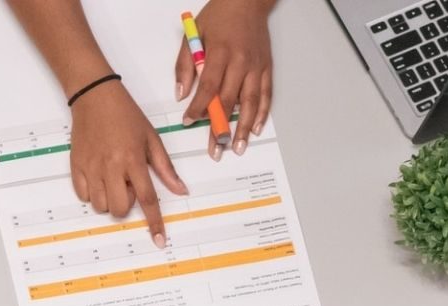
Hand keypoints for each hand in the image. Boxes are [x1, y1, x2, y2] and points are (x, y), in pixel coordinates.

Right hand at [70, 79, 187, 245]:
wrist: (94, 96)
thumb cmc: (125, 115)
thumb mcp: (151, 138)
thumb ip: (165, 168)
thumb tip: (180, 189)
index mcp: (133, 159)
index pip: (147, 199)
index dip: (154, 222)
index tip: (159, 239)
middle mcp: (112, 166)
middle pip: (120, 209)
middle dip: (126, 203)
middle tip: (126, 183)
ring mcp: (92, 168)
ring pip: (101, 206)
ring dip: (109, 199)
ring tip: (111, 178)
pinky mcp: (77, 167)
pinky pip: (84, 196)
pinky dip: (92, 193)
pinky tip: (98, 176)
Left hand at [175, 0, 275, 156]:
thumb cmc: (220, 15)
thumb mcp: (194, 33)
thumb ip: (185, 64)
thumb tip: (181, 93)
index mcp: (220, 52)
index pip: (208, 87)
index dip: (198, 107)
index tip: (189, 121)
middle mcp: (240, 61)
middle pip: (229, 100)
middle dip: (221, 127)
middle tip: (216, 149)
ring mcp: (255, 66)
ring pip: (250, 102)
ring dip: (243, 128)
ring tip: (237, 147)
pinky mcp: (266, 67)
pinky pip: (265, 94)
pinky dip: (261, 113)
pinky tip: (255, 129)